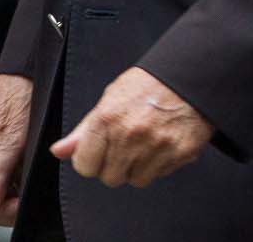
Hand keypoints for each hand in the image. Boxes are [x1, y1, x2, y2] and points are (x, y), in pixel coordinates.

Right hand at [0, 73, 32, 223]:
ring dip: (19, 192)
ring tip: (40, 181)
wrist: (28, 69)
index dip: (1, 212)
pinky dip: (24, 178)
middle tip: (37, 196)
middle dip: (12, 205)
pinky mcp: (4, 149)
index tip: (25, 204)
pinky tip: (39, 170)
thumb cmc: (18, 96)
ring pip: (0, 190)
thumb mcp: (11, 133)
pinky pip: (10, 175)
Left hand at [51, 66, 211, 187]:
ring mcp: (157, 145)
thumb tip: (58, 152)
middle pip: (110, 177)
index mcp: (108, 119)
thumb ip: (85, 130)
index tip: (102, 151)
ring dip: (140, 167)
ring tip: (149, 142)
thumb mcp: (111, 98)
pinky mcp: (181, 151)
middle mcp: (131, 134)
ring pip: (137, 180)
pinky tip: (166, 142)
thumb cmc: (150, 83)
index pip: (85, 166)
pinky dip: (162, 163)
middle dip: (117, 165)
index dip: (92, 160)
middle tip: (130, 144)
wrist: (193, 72)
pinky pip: (162, 174)